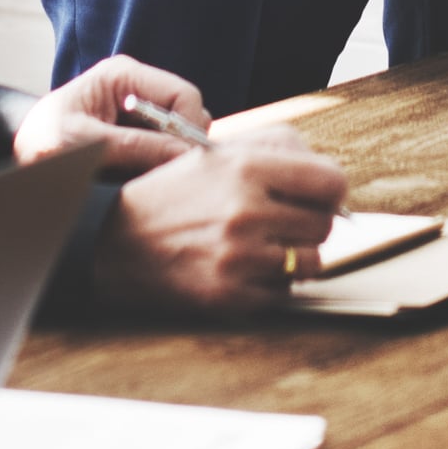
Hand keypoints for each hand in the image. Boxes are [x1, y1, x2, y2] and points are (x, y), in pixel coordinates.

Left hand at [14, 52, 214, 175]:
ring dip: (169, 156)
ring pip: (179, 133)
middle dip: (182, 144)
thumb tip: (184, 154)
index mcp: (124, 75)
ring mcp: (138, 109)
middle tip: (163, 173)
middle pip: (187, 114)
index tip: (184, 161)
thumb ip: (136, 146)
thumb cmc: (42, 140)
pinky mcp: (136, 132)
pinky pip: (164, 147)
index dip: (190, 127)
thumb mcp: (87, 143)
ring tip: (144, 176)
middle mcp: (137, 87)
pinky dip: (159, 163)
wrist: (17, 154)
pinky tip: (139, 176)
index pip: (183, 95)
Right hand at [97, 130, 351, 312]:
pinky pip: (285, 292)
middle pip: (324, 224)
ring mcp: (240, 259)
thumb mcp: (217, 154)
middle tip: (284, 219)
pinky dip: (273, 282)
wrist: (115, 243)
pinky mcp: (231, 297)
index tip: (320, 194)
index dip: (330, 189)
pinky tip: (246, 266)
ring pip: (310, 262)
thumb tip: (332, 180)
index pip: (331, 182)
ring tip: (265, 244)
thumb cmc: (173, 194)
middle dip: (309, 221)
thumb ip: (278, 151)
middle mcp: (247, 213)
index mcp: (246, 169)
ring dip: (295, 254)